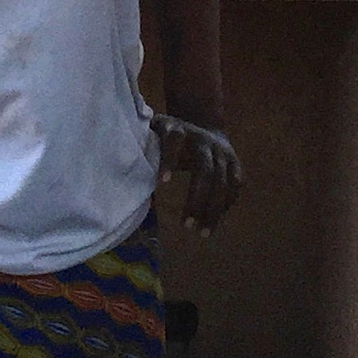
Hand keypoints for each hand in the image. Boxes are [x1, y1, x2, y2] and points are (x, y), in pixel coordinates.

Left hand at [154, 115, 242, 232]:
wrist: (205, 125)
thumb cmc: (170, 136)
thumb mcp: (155, 133)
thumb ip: (144, 145)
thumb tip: (122, 164)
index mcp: (179, 130)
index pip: (175, 140)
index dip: (170, 160)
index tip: (163, 184)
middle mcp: (204, 139)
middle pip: (205, 169)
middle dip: (197, 198)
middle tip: (186, 226)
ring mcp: (222, 150)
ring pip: (223, 181)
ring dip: (213, 209)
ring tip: (202, 233)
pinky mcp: (235, 161)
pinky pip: (235, 184)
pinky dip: (227, 202)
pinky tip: (215, 220)